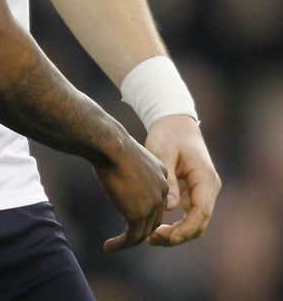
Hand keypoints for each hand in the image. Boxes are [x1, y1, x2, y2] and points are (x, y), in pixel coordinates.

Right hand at [94, 133, 169, 252]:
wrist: (110, 145)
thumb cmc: (112, 144)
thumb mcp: (129, 155)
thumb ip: (131, 168)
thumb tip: (118, 168)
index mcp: (162, 174)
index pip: (156, 199)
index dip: (143, 210)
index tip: (127, 215)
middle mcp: (162, 191)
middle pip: (152, 219)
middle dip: (138, 229)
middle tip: (123, 237)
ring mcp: (152, 204)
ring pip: (142, 232)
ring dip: (127, 242)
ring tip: (111, 246)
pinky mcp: (138, 214)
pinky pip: (131, 237)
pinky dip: (120, 244)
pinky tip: (108, 246)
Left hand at [144, 114, 220, 245]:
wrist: (174, 121)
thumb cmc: (168, 133)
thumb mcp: (164, 151)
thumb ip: (168, 179)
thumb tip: (171, 208)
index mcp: (205, 178)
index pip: (201, 212)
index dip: (186, 228)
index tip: (169, 237)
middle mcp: (208, 188)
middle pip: (199, 222)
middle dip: (179, 235)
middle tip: (152, 239)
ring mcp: (202, 191)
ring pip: (194, 222)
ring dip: (176, 232)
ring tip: (151, 237)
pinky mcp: (193, 192)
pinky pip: (188, 214)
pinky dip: (175, 223)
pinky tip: (156, 226)